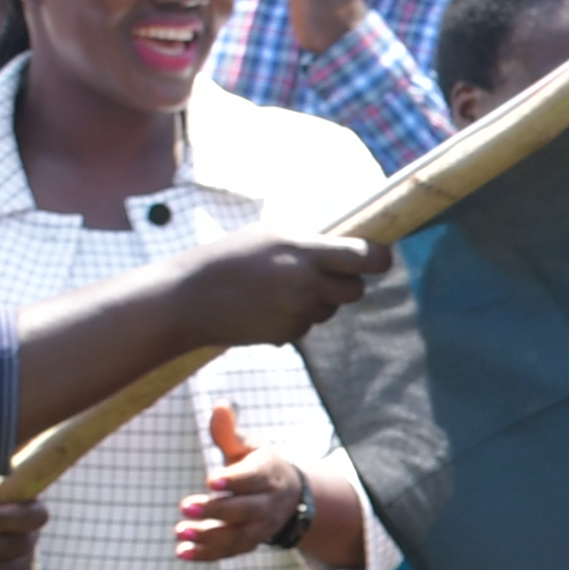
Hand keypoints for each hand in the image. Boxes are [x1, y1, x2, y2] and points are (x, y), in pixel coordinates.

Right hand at [171, 230, 390, 349]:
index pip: (365, 257)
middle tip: (324, 273)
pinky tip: (266, 306)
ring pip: (331, 308)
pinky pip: (308, 324)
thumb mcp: (270, 235)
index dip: (379, 259)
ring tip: (279, 287)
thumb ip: (312, 242)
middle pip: (355, 289)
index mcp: (302, 250)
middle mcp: (305, 282)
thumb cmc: (230, 258)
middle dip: (346, 282)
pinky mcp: (288, 335)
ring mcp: (298, 312)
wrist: (189, 299)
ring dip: (318, 300)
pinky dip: (296, 316)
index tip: (380, 258)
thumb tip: (352, 246)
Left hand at [175, 398, 307, 564]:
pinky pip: (228, 553)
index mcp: (268, 474)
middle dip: (216, 511)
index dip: (234, 481)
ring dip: (208, 537)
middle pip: (245, 510)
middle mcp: (267, 504)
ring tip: (180, 530)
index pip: (253, 479)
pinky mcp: (248, 544)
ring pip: (237, 537)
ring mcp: (259, 528)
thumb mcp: (248, 446)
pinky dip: (206, 555)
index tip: (211, 481)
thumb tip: (219, 405)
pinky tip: (181, 552)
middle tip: (184, 506)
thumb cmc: (258, 465)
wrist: (289, 498)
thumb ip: (229, 432)